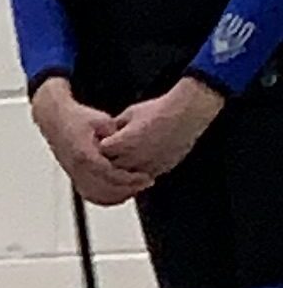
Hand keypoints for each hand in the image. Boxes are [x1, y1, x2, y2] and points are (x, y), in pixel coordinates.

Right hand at [31, 78, 155, 207]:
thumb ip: (117, 135)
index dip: (129, 179)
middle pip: (105, 188)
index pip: (109, 174)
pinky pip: (90, 195)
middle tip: (146, 182)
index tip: (145, 177)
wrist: (54, 120)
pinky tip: (122, 193)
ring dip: (118, 195)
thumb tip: (129, 148)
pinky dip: (106, 198)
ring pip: (97, 196)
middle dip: (128, 188)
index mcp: (83, 154)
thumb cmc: (78, 118)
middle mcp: (76, 167)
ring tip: (136, 187)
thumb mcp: (102, 120)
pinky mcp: (74, 176)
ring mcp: (73, 174)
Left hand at [100, 75, 225, 189]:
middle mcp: (132, 157)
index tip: (106, 139)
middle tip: (115, 150)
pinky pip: (145, 177)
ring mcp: (147, 165)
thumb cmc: (156, 110)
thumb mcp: (130, 114)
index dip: (103, 145)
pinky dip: (141, 172)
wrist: (186, 114)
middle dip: (111, 158)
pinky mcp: (161, 169)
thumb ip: (116, 125)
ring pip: (128, 176)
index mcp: (121, 142)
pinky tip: (144, 160)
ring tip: (130, 155)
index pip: (101, 151)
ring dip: (126, 168)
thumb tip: (106, 131)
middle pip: (112, 166)